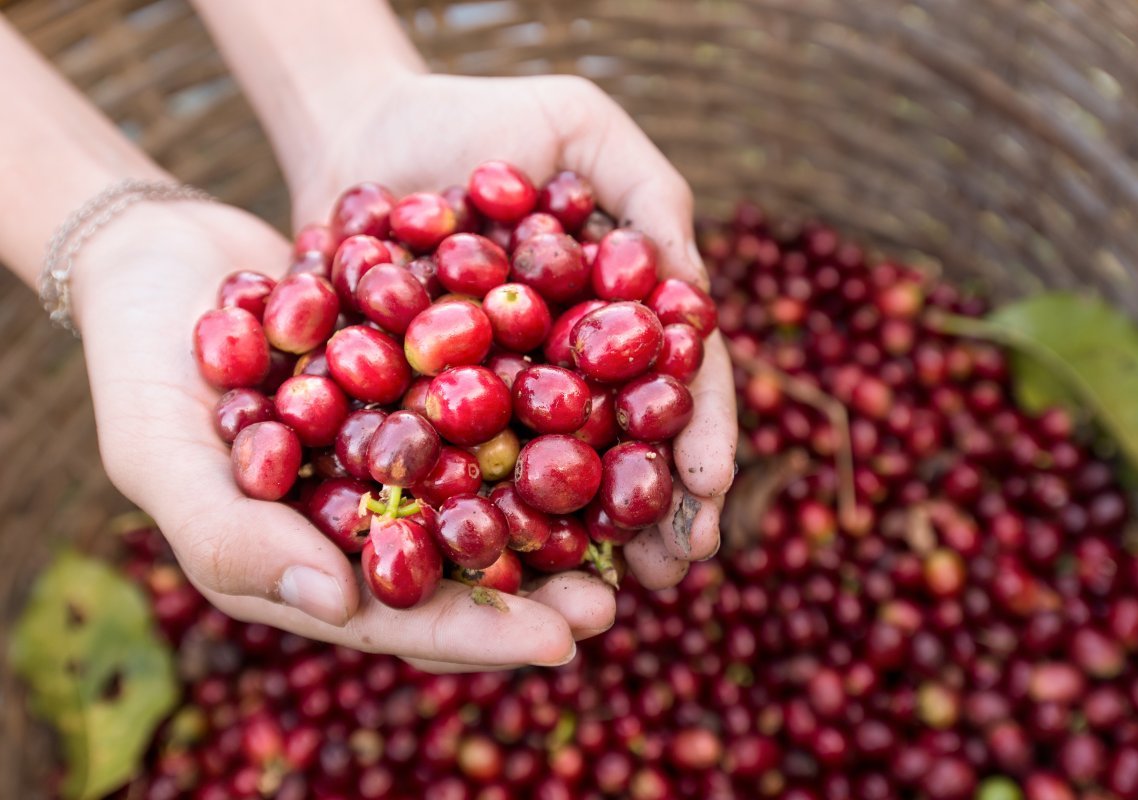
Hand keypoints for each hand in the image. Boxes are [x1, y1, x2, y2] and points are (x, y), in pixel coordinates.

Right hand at [76, 201, 602, 671]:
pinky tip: (611, 409)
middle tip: (616, 601)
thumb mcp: (161, 454)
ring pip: (495, 491)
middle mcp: (371, 514)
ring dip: (561, 508)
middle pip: (466, 567)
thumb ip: (235, 535)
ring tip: (635, 516)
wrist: (160, 256)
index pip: (402, 617)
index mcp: (311, 559)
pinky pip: (495, 405)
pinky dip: (548, 412)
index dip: (479, 635)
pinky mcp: (427, 386)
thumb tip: (340, 604)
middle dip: (541, 589)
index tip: (561, 643)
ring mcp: (404, 449)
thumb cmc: (138, 365)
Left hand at [291, 73, 737, 587]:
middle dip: (655, 511)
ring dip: (582, 542)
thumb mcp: (578, 124)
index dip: (699, 433)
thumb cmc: (478, 119)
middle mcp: (568, 370)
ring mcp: (499, 401)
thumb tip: (693, 297)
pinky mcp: (425, 417)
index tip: (708, 484)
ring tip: (605, 598)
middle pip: (622, 449)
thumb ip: (649, 193)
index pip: (674, 381)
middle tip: (676, 569)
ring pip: (549, 481)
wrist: (356, 132)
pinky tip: (500, 569)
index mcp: (618, 315)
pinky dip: (481, 522)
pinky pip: (457, 475)